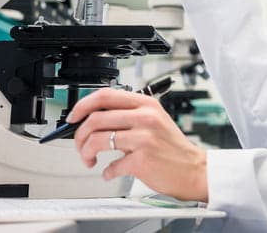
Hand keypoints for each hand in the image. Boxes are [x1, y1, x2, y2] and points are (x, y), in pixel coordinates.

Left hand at [69, 88, 207, 201]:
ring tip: (90, 160)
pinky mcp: (141, 160)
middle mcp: (145, 118)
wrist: (192, 169)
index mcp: (146, 104)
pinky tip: (110, 172)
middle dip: (79, 135)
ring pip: (97, 140)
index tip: (73, 117)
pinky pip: (110, 166)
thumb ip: (129, 114)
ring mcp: (143, 139)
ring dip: (86, 153)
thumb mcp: (155, 119)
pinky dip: (106, 172)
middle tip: (80, 146)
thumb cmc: (172, 147)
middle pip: (95, 119)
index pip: (105, 95)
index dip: (83, 105)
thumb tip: (94, 119)